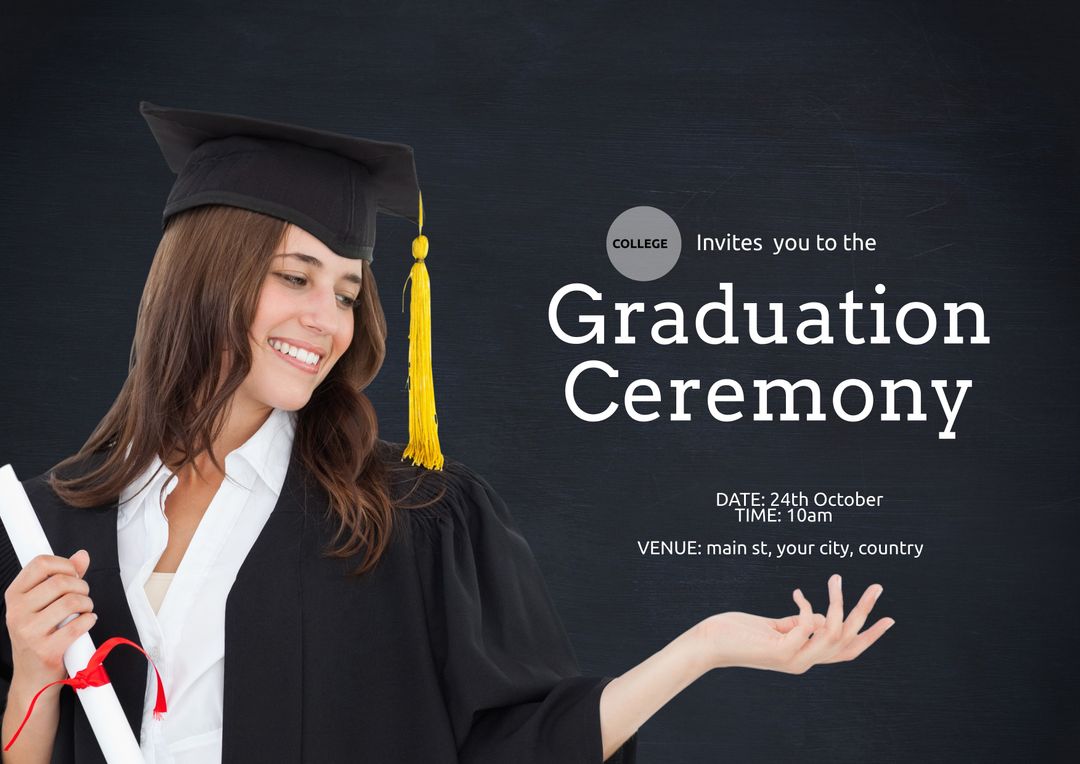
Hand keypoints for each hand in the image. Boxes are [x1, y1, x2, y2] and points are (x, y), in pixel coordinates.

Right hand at [3, 551, 96, 687]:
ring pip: (72, 601)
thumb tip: (82, 555)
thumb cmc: (39, 636)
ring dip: (87, 604)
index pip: (40, 563)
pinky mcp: (45, 650)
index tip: (73, 574)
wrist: (33, 677)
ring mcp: (29, 632)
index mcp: (15, 596)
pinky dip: (89, 621)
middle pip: (61, 581)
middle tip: (83, 597)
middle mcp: (17, 612)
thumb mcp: (43, 604)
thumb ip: (63, 577)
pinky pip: (78, 625)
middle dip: (82, 587)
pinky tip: (86, 623)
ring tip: (84, 611)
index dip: (65, 564)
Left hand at [694, 574, 893, 673]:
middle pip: (847, 640)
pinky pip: (806, 626)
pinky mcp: (780, 651)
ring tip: (836, 578)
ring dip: (838, 603)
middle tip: (877, 586)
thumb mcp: (773, 626)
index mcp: (804, 656)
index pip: (846, 650)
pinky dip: (806, 608)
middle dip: (865, 613)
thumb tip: (819, 615)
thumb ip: (796, 623)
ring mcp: (793, 660)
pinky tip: (797, 595)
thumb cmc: (736, 632)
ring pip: (833, 633)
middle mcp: (803, 662)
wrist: (707, 644)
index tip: (889, 618)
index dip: (869, 636)